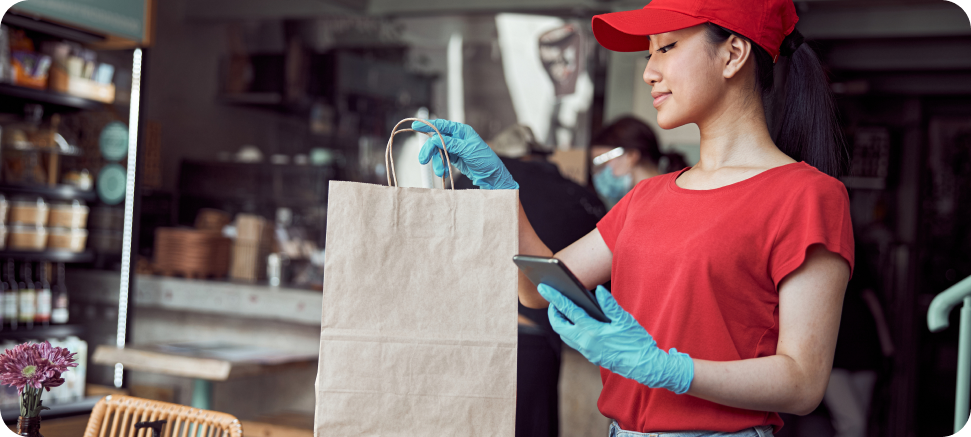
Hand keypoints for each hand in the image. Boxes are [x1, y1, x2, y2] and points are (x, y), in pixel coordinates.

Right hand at [412, 119, 518, 189]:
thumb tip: (435, 138)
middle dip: (430, 150)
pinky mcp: (455, 159)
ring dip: (437, 162)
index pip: (442, 125)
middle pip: (437, 140)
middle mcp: (458, 139)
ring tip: (441, 171)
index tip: (416, 125)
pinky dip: (441, 166)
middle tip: (423, 160)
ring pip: (438, 152)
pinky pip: (443, 160)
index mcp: (462, 132)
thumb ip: (451, 144)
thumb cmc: (486, 161)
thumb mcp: (468, 150)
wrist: (493, 178)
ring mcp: (456, 149)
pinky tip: (444, 172)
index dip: (428, 125)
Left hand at [537, 284, 693, 393]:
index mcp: (593, 331)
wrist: (644, 366)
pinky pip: (573, 342)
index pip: (569, 311)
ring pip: (565, 335)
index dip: (555, 298)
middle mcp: (585, 343)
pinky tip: (575, 322)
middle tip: (552, 299)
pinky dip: (569, 330)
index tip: (544, 288)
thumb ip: (610, 304)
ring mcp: (587, 351)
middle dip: (553, 312)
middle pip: (559, 326)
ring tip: (561, 309)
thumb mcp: (625, 320)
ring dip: (560, 322)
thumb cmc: (637, 341)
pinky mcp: (590, 356)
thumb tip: (598, 290)